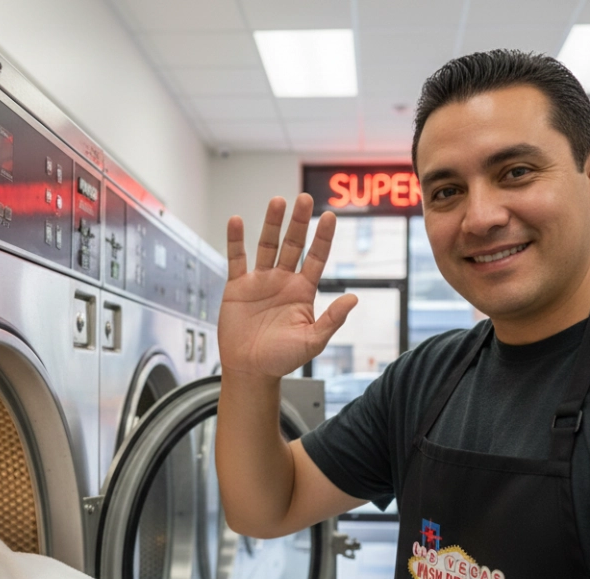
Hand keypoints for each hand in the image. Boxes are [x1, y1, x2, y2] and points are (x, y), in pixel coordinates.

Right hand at [218, 195, 357, 377]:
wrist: (251, 370)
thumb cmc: (282, 359)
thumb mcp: (312, 341)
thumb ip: (332, 319)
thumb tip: (354, 299)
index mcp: (303, 291)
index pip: (316, 257)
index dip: (322, 237)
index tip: (329, 216)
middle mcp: (283, 281)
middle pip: (293, 244)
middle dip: (298, 222)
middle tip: (303, 198)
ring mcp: (260, 281)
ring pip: (267, 245)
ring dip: (271, 224)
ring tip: (276, 201)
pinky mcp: (237, 287)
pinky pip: (236, 258)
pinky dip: (235, 240)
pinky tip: (237, 221)